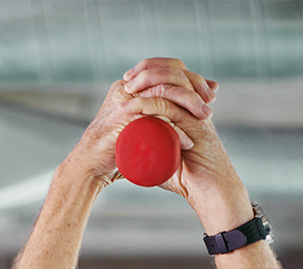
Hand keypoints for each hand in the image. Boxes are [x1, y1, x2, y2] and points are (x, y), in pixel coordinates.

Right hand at [69, 58, 215, 188]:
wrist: (92, 167)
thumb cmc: (117, 151)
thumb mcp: (142, 128)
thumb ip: (157, 116)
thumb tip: (182, 113)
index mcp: (133, 84)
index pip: (168, 68)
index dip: (191, 77)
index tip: (210, 93)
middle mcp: (128, 86)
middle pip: (168, 75)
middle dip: (194, 89)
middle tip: (209, 110)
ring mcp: (124, 100)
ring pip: (163, 92)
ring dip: (188, 105)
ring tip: (204, 122)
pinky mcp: (123, 119)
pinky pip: (154, 117)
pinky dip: (173, 129)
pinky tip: (187, 141)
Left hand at [123, 58, 249, 217]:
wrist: (207, 189)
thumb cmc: (186, 177)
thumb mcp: (164, 155)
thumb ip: (151, 146)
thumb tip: (130, 146)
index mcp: (191, 105)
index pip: (172, 70)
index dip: (150, 68)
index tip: (128, 77)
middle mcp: (196, 103)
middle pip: (173, 68)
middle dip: (147, 69)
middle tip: (127, 78)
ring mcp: (196, 111)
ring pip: (172, 81)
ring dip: (147, 80)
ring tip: (128, 87)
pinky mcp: (195, 123)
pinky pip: (170, 104)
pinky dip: (148, 102)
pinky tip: (133, 103)